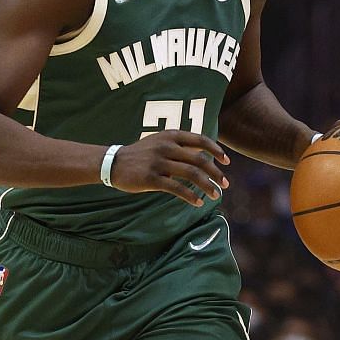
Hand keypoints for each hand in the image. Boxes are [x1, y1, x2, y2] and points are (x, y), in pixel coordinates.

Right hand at [108, 133, 228, 205]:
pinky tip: (197, 202)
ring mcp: (159, 162)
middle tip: (225, 184)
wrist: (113, 163)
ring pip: (191, 174)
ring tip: (215, 195)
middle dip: (216, 173)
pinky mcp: (151, 178)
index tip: (226, 161)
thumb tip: (203, 155)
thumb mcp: (159, 142)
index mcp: (171, 136)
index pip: (200, 140)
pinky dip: (190, 196)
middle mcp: (167, 147)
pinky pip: (176, 188)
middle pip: (199, 160)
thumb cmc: (140, 155)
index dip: (216, 150)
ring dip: (207, 186)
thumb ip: (180, 146)